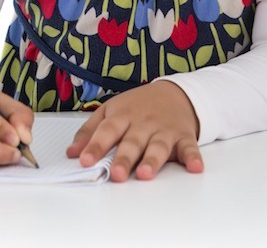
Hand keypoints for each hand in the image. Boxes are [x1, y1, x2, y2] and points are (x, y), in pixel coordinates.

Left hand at [66, 80, 202, 181]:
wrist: (175, 92)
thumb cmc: (138, 106)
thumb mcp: (111, 111)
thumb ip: (90, 131)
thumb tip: (72, 153)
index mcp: (123, 115)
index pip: (107, 130)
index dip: (95, 145)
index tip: (85, 161)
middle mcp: (143, 123)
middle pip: (132, 141)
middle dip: (124, 158)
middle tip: (116, 174)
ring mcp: (164, 129)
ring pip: (158, 145)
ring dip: (153, 159)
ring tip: (146, 173)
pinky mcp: (183, 136)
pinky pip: (189, 147)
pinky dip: (193, 157)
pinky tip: (195, 167)